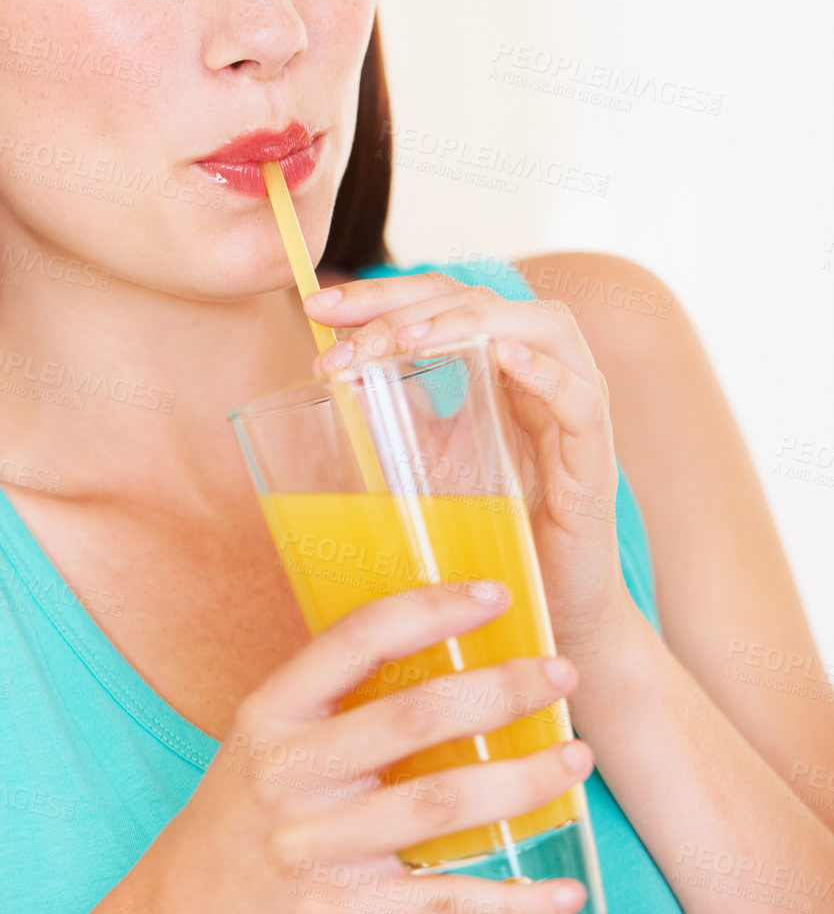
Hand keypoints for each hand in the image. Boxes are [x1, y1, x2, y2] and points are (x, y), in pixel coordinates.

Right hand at [137, 583, 593, 913]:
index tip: (497, 595)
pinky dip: (511, 900)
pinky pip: (441, 901)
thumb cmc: (243, 816)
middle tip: (561, 673)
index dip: (432, 610)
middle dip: (499, 690)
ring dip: (520, 781)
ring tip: (575, 759)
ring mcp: (312, 847)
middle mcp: (289, 773)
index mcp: (272, 712)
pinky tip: (563, 890)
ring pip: (438, 805)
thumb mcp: (266, 739)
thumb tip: (444, 649)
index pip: (357, 639)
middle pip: (412, 718)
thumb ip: (335, 701)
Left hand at [301, 271, 634, 666]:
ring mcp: (574, 417)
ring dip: (473, 324)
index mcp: (501, 372)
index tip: (318, 307)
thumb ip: (400, 419)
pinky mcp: (595, 465)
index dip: (383, 294)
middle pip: (486, 300)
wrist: (551, 619)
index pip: (445, 301)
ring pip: (544, 328)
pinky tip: (505, 359)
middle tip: (347, 333)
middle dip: (409, 305)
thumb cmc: (495, 539)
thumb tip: (336, 377)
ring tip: (410, 340)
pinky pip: (583, 401)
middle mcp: (542, 379)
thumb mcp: (433, 466)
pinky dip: (547, 374)